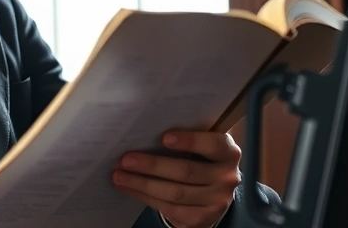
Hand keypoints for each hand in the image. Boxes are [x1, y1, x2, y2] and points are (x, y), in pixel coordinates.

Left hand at [112, 130, 240, 227]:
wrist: (211, 192)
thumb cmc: (198, 158)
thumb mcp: (199, 146)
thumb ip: (184, 136)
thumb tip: (144, 130)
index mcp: (228, 152)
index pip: (213, 144)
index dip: (190, 141)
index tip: (164, 137)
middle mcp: (227, 177)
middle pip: (186, 171)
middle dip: (152, 165)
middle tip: (125, 159)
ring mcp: (217, 201)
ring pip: (175, 193)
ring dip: (142, 184)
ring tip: (119, 175)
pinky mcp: (202, 219)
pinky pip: (169, 209)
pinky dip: (145, 197)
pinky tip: (129, 188)